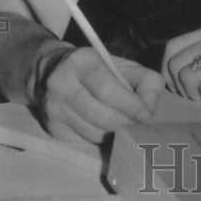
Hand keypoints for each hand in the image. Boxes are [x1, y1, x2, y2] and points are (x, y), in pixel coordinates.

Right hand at [36, 47, 164, 143]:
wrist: (51, 70)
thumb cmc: (98, 69)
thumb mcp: (125, 66)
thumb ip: (146, 82)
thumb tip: (148, 111)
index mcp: (82, 61)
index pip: (108, 89)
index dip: (131, 106)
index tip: (146, 116)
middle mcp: (61, 83)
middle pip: (100, 115)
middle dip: (125, 124)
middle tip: (139, 127)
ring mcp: (54, 107)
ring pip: (94, 132)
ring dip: (114, 134)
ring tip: (123, 125)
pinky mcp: (52, 126)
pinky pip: (84, 140)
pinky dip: (101, 138)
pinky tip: (104, 128)